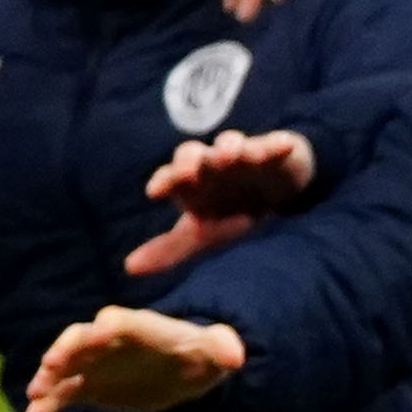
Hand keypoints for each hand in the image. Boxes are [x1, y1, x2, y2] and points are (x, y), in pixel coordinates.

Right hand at [21, 305, 248, 411]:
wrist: (182, 371)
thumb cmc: (199, 354)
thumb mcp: (214, 352)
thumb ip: (222, 348)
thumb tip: (237, 355)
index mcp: (141, 329)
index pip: (123, 322)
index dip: (110, 327)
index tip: (97, 332)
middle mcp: (109, 342)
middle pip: (82, 338)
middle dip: (67, 349)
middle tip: (51, 363)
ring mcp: (93, 363)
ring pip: (64, 367)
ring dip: (48, 378)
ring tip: (35, 395)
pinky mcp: (86, 387)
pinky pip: (60, 396)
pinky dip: (44, 409)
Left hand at [122, 126, 316, 273]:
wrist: (274, 189)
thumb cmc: (230, 210)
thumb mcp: (202, 233)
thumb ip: (168, 249)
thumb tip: (130, 268)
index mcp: (190, 181)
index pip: (170, 177)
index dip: (162, 182)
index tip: (154, 194)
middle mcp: (210, 163)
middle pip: (191, 153)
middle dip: (188, 161)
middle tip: (188, 173)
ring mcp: (240, 154)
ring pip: (229, 143)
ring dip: (227, 147)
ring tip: (229, 157)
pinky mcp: (270, 149)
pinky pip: (271, 145)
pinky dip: (275, 145)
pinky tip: (281, 147)